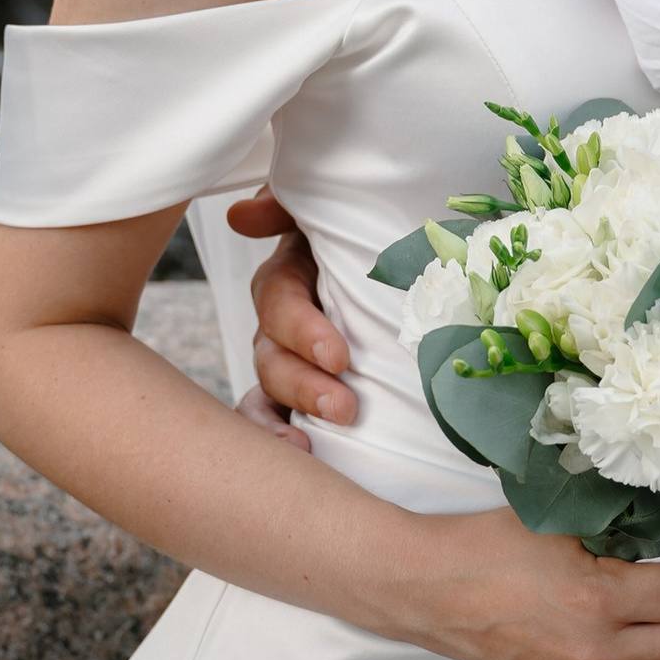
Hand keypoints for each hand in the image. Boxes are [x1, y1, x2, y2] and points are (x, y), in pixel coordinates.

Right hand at [230, 187, 356, 432]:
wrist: (418, 275)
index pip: (279, 298)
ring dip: (293, 413)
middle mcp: (283, 322)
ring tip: (320, 439)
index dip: (302, 328)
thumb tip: (242, 216)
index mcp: (294, 274)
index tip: (339, 356)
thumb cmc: (378, 238)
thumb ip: (291, 206)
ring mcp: (287, 364)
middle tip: (345, 407)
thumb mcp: (339, 214)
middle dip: (304, 383)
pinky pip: (269, 421)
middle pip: (271, 354)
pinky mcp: (297, 400)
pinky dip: (275, 436)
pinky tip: (302, 453)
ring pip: (269, 392)